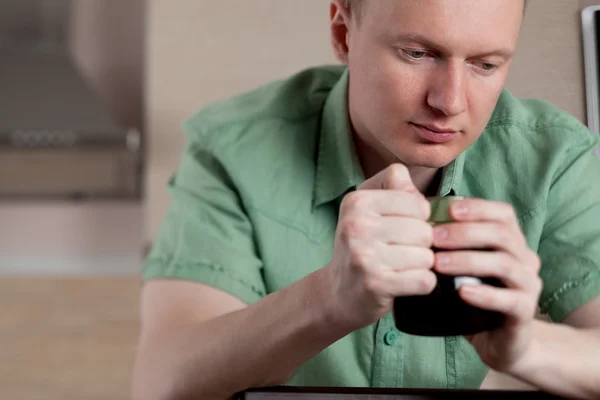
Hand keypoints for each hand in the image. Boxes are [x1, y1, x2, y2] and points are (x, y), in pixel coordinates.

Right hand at [325, 164, 435, 330]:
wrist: (338, 292)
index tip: (403, 229)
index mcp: (357, 201)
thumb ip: (397, 189)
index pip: (418, 203)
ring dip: (422, 266)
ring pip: (426, 256)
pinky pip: (424, 280)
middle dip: (422, 245)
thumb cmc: (363, 247)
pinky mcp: (375, 284)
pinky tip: (404, 283)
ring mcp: (364, 256)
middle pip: (424, 230)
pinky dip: (421, 284)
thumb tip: (421, 192)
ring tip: (401, 267)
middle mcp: (357, 225)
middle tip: (402, 252)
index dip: (420, 219)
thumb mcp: (369, 210)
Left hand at [431, 198, 542, 372]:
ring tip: (438, 264)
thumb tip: (415, 217)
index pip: (502, 214)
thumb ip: (447, 244)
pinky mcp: (525, 312)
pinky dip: (485, 294)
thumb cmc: (473, 297)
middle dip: (465, 232)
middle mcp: (525, 259)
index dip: (477, 208)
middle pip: (502, 235)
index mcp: (512, 242)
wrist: (498, 341)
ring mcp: (528, 286)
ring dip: (468, 260)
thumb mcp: (459, 268)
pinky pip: (509, 300)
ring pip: (505, 264)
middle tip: (434, 237)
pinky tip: (462, 293)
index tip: (448, 209)